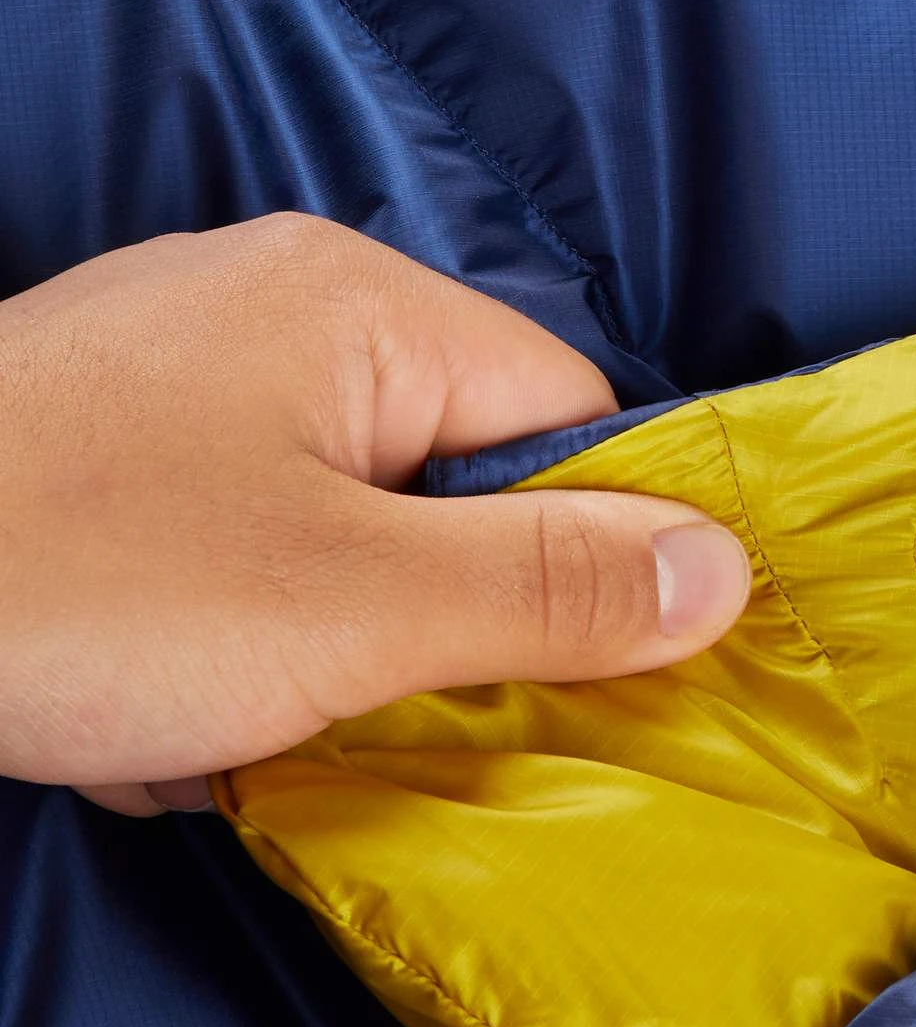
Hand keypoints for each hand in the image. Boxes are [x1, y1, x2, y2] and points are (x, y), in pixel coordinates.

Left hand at [0, 216, 748, 815]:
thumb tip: (728, 568)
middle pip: (449, 480)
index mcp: (364, 306)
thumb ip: (552, 586)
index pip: (565, 421)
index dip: (578, 553)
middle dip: (422, 621)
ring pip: (334, 529)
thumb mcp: (351, 606)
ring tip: (227, 721)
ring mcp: (174, 368)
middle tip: (361, 708)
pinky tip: (143, 703)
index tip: (543, 665)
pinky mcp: (96, 439)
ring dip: (306, 652)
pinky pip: (228, 537)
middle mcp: (279, 305)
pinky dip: (211, 636)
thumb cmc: (76, 582)